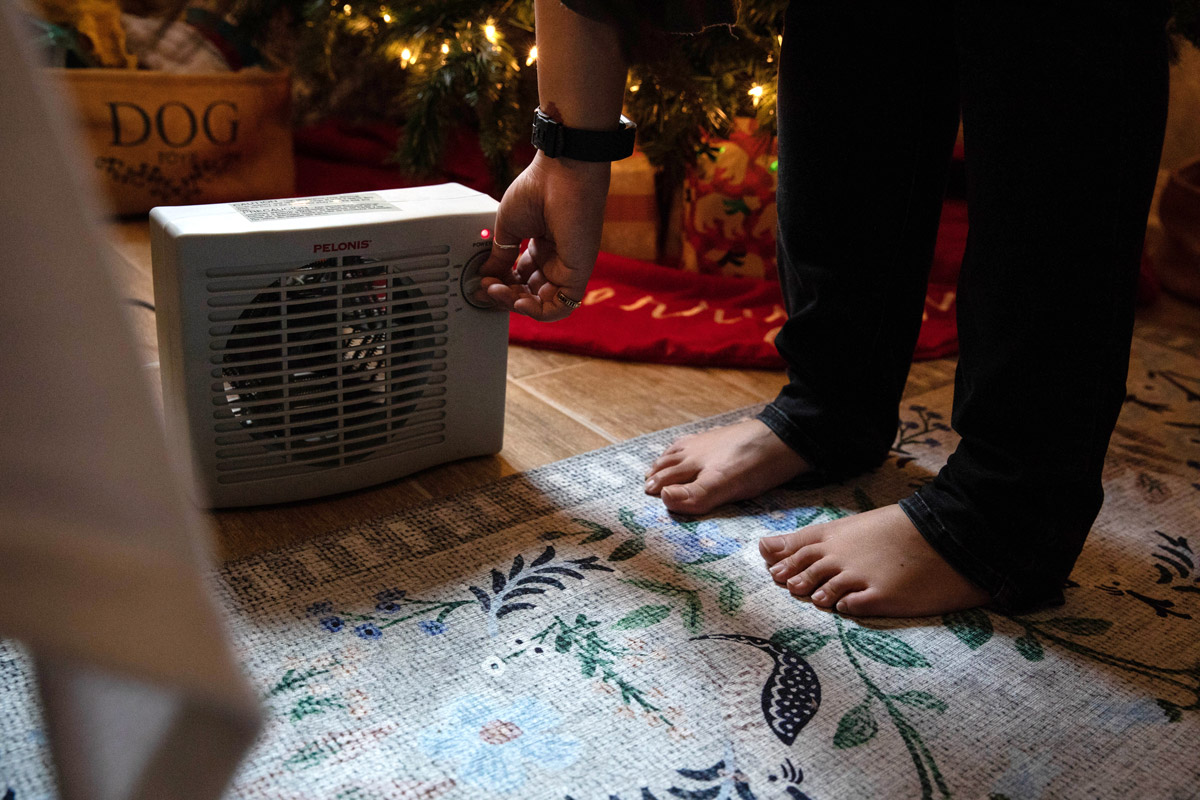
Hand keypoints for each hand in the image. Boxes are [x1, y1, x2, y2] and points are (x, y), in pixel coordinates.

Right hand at [477, 151, 610, 321]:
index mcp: (541, 245)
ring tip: (498, 292)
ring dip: (516, 303)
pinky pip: (561, 306)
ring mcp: (567, 266)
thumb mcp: (507, 227)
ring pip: (542, 303)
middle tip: (486, 288)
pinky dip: (538, 311)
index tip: (482, 282)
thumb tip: (486, 273)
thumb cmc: (539, 188)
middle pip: (529, 292)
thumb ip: (499, 255)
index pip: (520, 277)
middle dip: (504, 295)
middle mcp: (555, 258)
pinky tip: (518, 301)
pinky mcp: (578, 273)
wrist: (563, 174)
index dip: (500, 284)